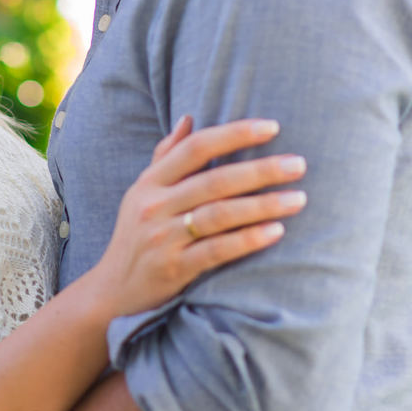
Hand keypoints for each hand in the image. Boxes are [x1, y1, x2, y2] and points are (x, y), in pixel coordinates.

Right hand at [85, 116, 305, 324]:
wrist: (113, 292)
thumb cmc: (137, 237)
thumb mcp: (141, 193)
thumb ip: (166, 157)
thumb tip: (188, 118)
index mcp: (150, 183)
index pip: (196, 148)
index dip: (235, 134)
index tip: (272, 127)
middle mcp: (155, 206)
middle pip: (215, 180)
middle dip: (261, 170)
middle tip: (299, 164)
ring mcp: (163, 237)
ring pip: (220, 214)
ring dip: (263, 205)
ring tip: (298, 199)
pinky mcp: (174, 268)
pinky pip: (217, 250)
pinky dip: (248, 239)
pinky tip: (277, 232)